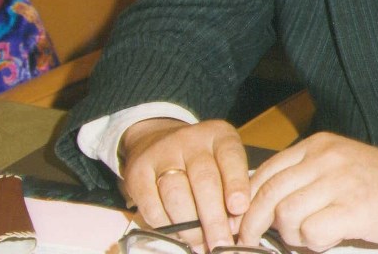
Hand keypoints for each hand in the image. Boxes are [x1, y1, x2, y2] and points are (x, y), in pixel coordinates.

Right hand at [120, 118, 250, 249]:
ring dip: (190, 226)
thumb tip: (233, 226)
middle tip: (221, 243)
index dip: (236, 183)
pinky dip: (165, 225)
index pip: (230, 156)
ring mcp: (162, 154)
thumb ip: (231, 187)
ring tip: (200, 244)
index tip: (239, 208)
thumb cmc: (201, 158)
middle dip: (214, 217)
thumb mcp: (222, 161)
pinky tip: (176, 235)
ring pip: (177, 194)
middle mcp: (191, 140)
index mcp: (218, 135)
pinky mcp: (138, 172)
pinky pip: (152, 205)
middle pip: (204, 179)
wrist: (156, 139)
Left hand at [238, 133, 377, 251]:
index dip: (245, 201)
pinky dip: (312, 243)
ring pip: (286, 214)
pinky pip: (312, 232)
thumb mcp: (337, 166)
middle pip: (269, 193)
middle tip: (250, 242)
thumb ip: (304, 178)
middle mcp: (326, 158)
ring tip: (306, 238)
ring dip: (289, 236)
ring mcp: (340, 182)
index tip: (238, 222)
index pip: (265, 172)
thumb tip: (262, 206)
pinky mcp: (355, 208)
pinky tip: (327, 240)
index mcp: (317, 146)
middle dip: (252, 224)